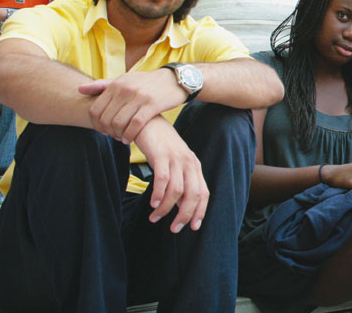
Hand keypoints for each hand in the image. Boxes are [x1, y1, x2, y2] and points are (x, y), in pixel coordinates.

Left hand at [79, 68, 187, 143]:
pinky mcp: (151, 105)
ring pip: (119, 123)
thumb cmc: (147, 82)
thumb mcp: (124, 80)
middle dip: (106, 132)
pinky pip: (135, 125)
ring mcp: (138, 97)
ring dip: (117, 135)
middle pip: (105, 118)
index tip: (102, 130)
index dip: (95, 124)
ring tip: (121, 138)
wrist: (174, 79)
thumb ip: (102, 85)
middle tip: (112, 136)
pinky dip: (129, 135)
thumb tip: (79, 89)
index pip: (95, 109)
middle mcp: (125, 90)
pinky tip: (129, 139)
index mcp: (116, 84)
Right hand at [135, 118, 208, 232]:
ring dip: (166, 208)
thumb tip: (178, 206)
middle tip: (173, 229)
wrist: (148, 122)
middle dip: (184, 215)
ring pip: (177, 190)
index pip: (204, 193)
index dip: (200, 211)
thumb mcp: (174, 164)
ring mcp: (176, 158)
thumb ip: (179, 182)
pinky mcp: (161, 154)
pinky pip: (163, 179)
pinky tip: (152, 203)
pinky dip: (158, 194)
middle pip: (193, 194)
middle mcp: (189, 162)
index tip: (193, 227)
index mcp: (194, 166)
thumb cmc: (160, 147)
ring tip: (154, 218)